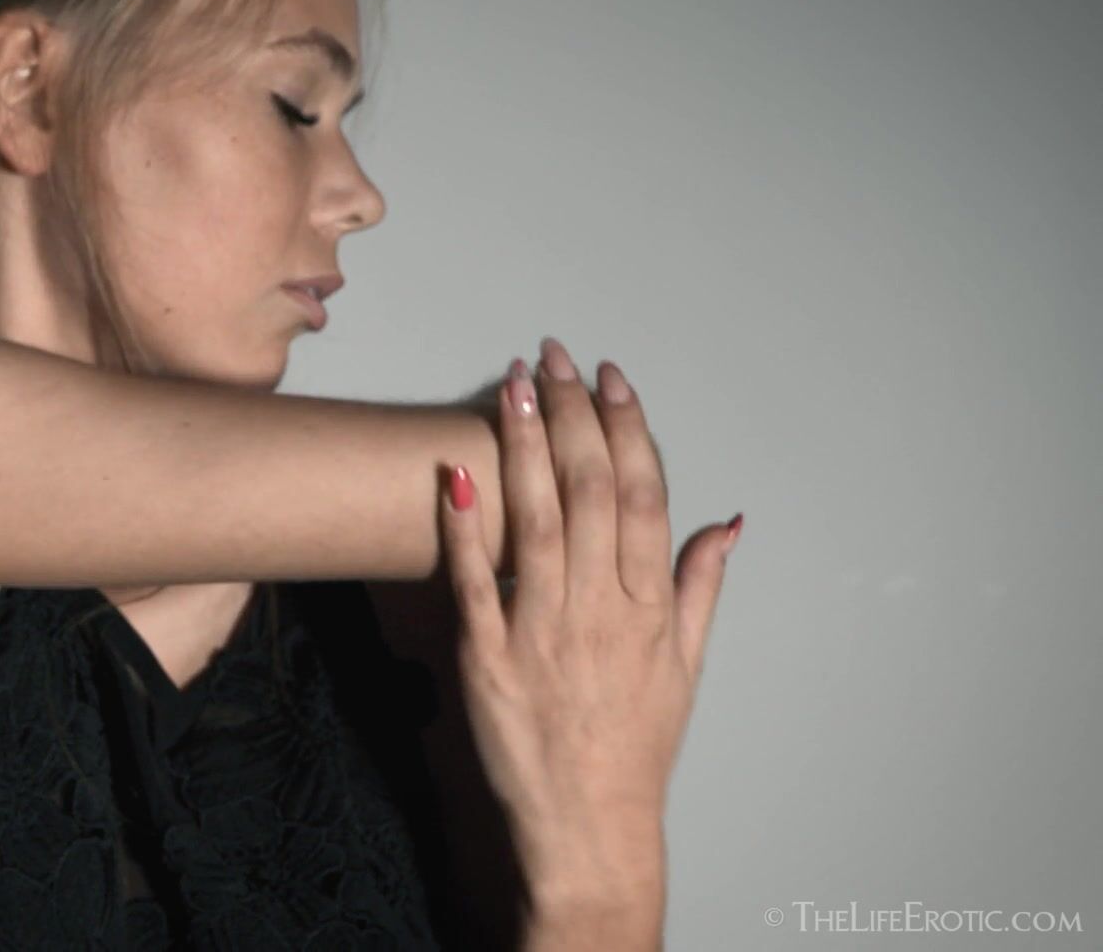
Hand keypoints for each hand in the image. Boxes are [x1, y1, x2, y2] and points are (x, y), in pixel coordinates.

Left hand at [439, 337, 737, 899]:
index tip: (612, 377)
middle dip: (570, 415)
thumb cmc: (636, 748)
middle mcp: (601, 610)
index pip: (645, 495)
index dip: (628, 428)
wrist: (589, 825)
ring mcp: (542, 632)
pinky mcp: (488, 658)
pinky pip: (474, 582)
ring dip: (522, 446)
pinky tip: (455, 472)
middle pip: (591, 491)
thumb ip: (701, 587)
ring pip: (535, 520)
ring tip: (510, 385)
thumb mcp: (686, 668)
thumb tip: (728, 523)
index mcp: (651, 607)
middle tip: (551, 357)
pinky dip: (466, 526)